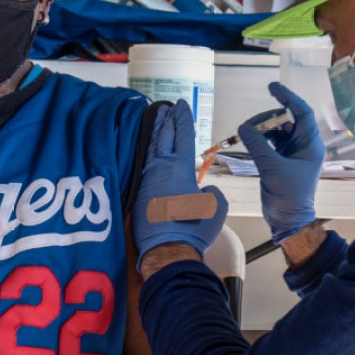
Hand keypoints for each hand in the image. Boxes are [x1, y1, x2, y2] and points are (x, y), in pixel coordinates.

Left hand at [131, 100, 227, 266]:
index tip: (181, 105)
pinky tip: (147, 150)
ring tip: (156, 121)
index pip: (182, 135)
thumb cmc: (194, 227)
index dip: (183, 118)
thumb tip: (202, 189)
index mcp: (180, 167)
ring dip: (155, 133)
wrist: (168, 249)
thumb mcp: (215, 205)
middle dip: (166, 121)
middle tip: (166, 108)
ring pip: (151, 149)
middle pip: (163, 137)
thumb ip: (211, 190)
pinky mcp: (139, 193)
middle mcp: (160, 168)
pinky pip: (143, 164)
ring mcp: (147, 180)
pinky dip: (147, 152)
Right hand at [238, 82, 324, 241]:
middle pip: (286, 120)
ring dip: (262, 128)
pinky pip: (270, 142)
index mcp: (310, 144)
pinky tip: (249, 140)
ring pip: (276, 130)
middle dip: (268, 117)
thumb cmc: (289, 196)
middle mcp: (303, 145)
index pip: (301, 113)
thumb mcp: (272, 169)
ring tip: (246, 133)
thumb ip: (258, 145)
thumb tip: (244, 127)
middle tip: (250, 124)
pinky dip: (259, 139)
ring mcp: (292, 153)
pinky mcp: (281, 161)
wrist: (288, 220)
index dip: (288, 97)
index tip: (272, 87)